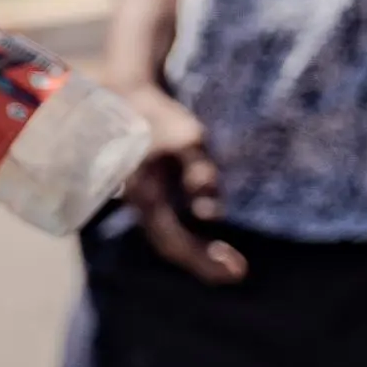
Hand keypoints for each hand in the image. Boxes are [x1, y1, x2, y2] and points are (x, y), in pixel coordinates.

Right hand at [119, 85, 247, 284]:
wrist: (127, 94)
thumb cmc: (158, 115)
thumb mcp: (185, 137)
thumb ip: (198, 171)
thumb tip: (211, 213)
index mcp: (144, 196)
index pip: (173, 243)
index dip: (204, 261)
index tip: (239, 272)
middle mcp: (138, 203)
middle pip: (169, 246)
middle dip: (202, 261)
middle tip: (237, 270)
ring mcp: (140, 198)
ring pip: (166, 236)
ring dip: (195, 251)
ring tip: (224, 256)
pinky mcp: (147, 190)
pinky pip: (165, 223)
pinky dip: (187, 235)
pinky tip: (204, 232)